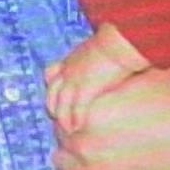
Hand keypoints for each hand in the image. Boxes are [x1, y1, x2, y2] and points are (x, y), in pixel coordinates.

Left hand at [46, 21, 139, 135]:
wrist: (118, 40)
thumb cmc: (116, 40)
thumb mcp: (100, 44)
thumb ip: (98, 53)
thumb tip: (108, 56)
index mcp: (71, 58)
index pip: (51, 74)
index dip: (52, 87)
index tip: (56, 95)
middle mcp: (68, 71)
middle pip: (52, 92)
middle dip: (53, 106)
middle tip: (58, 117)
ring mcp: (74, 81)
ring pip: (61, 104)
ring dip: (63, 118)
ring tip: (68, 129)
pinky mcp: (85, 90)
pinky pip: (77, 110)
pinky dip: (76, 119)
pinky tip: (78, 127)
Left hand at [49, 41, 169, 169]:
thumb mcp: (152, 74)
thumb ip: (109, 75)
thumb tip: (70, 72)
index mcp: (94, 109)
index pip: (63, 107)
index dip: (80, 104)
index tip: (99, 106)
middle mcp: (88, 143)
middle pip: (62, 135)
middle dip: (79, 129)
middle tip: (107, 128)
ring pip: (63, 164)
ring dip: (77, 156)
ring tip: (103, 150)